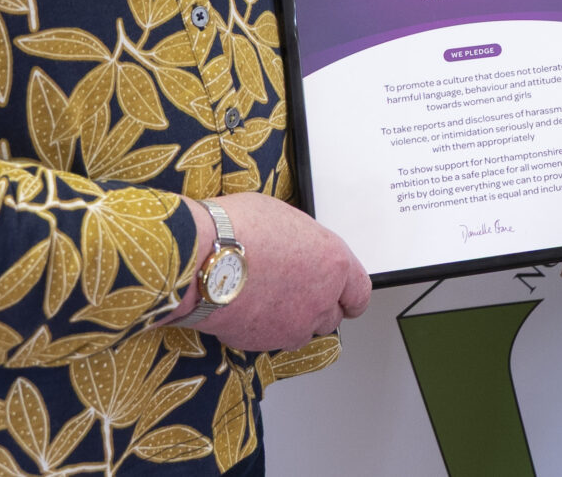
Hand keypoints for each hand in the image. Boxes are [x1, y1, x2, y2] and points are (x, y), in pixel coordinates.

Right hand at [175, 192, 372, 349]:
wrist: (202, 258)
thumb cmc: (239, 228)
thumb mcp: (284, 218)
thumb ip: (303, 243)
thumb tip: (299, 248)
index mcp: (334, 262)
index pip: (360, 292)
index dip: (350, 296)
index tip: (345, 298)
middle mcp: (322, 298)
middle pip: (333, 316)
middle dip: (318, 307)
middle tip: (296, 293)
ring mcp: (295, 325)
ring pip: (304, 332)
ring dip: (293, 321)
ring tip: (269, 300)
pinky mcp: (266, 343)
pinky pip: (275, 341)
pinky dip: (267, 330)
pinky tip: (249, 310)